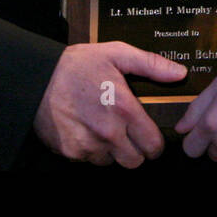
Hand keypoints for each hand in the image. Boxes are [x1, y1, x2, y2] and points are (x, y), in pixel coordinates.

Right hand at [34, 41, 186, 166]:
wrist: (36, 78)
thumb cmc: (78, 64)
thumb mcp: (116, 53)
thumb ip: (151, 64)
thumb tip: (180, 73)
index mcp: (124, 109)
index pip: (153, 145)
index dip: (154, 142)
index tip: (149, 135)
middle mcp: (108, 132)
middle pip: (135, 161)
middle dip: (135, 150)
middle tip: (128, 134)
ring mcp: (88, 145)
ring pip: (111, 163)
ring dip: (112, 151)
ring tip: (104, 129)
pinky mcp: (70, 152)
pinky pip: (89, 160)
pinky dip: (90, 150)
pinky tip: (86, 130)